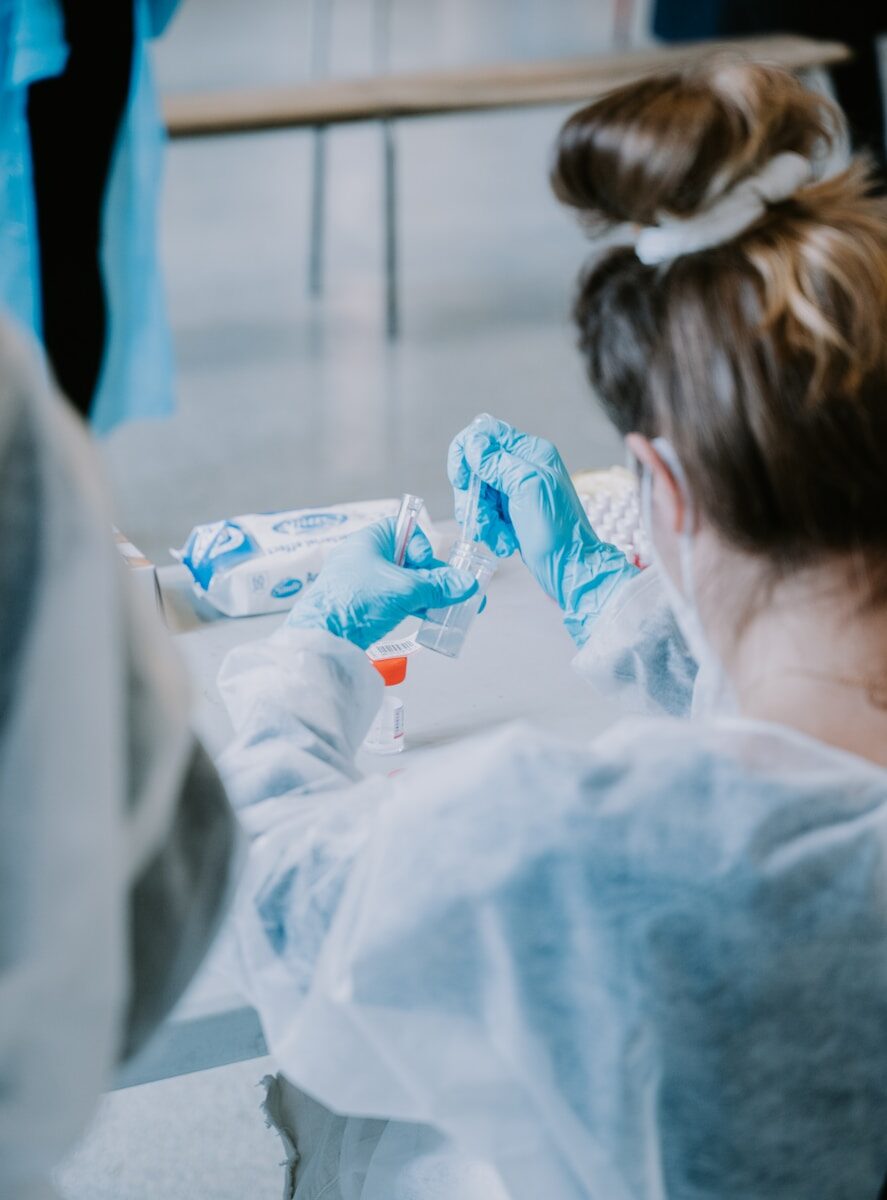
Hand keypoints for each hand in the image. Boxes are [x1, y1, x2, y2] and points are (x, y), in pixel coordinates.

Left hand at [286, 519, 477, 649]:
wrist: (323, 637)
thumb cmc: (356, 601)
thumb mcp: (404, 590)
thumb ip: (438, 586)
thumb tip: (466, 584)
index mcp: (368, 541)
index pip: (403, 529)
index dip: (421, 544)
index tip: (427, 563)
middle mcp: (364, 558)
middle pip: (409, 559)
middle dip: (434, 576)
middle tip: (457, 590)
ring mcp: (362, 583)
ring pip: (404, 583)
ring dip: (428, 594)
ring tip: (454, 608)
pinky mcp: (363, 606)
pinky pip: (395, 600)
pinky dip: (413, 606)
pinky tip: (432, 618)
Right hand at [448, 414, 636, 644]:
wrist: (571, 570)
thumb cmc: (558, 532)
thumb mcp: (527, 488)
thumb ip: (498, 463)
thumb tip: (473, 443)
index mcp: (531, 452)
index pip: (485, 433)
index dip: (466, 454)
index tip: (463, 480)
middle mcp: (522, 467)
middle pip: (475, 468)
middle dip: (473, 497)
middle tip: (481, 519)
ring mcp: (516, 491)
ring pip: (477, 494)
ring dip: (482, 519)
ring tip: (498, 537)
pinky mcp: (512, 514)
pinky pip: (486, 514)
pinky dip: (490, 530)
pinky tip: (505, 543)